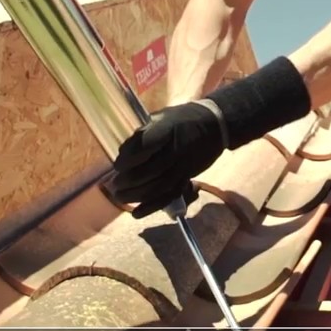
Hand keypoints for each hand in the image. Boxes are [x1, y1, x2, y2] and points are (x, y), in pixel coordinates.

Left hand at [110, 101, 225, 218]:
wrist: (216, 126)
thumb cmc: (183, 119)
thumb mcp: (162, 116)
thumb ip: (143, 134)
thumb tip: (124, 153)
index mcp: (167, 129)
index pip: (143, 147)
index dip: (128, 158)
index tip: (118, 165)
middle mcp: (176, 149)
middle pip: (149, 171)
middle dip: (128, 180)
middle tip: (115, 184)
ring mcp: (183, 166)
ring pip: (158, 187)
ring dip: (136, 195)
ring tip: (121, 197)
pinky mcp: (187, 178)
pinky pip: (169, 195)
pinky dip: (152, 207)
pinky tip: (136, 213)